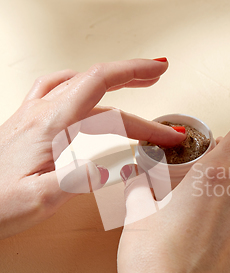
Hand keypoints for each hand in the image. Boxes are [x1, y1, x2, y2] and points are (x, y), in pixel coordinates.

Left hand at [0, 58, 185, 239]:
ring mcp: (31, 114)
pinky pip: (56, 89)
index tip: (160, 73)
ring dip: (109, 80)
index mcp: (49, 125)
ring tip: (133, 81)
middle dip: (133, 77)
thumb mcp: (41, 199)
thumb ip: (79, 178)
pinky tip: (84, 89)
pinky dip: (79, 83)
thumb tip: (117, 166)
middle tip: (160, 75)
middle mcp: (40, 112)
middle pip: (95, 82)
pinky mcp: (26, 122)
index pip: (99, 85)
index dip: (134, 74)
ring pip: (78, 85)